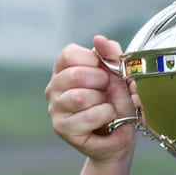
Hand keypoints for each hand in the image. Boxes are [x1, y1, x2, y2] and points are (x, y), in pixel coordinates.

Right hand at [44, 35, 139, 161]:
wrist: (121, 135)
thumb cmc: (118, 103)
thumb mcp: (119, 75)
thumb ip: (111, 54)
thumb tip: (99, 39)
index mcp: (64, 69)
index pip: (68, 54)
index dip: (93, 61)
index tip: (104, 73)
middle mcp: (54, 87)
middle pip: (75, 75)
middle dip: (101, 83)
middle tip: (107, 92)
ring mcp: (55, 108)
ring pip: (80, 97)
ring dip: (104, 101)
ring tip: (107, 106)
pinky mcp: (62, 128)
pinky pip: (89, 116)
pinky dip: (106, 115)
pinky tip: (107, 118)